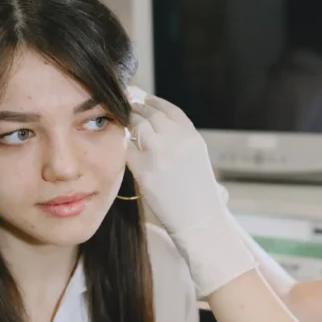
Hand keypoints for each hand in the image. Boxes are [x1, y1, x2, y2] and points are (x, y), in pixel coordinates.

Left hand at [127, 96, 254, 295]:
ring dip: (128, 123)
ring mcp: (160, 153)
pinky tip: (120, 147)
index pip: (169, 109)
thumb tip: (159, 129)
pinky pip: (126, 148)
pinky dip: (123, 145)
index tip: (144, 99)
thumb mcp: (198, 162)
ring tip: (121, 122)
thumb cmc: (200, 198)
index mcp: (192, 138)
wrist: (200, 222)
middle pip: (150, 113)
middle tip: (125, 106)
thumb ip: (181, 143)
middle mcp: (177, 140)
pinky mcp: (144, 168)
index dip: (154, 102)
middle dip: (136, 108)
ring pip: (136, 125)